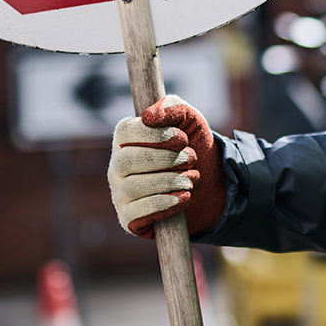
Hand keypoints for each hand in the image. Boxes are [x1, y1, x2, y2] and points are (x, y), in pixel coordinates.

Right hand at [108, 95, 223, 238]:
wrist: (209, 185)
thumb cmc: (190, 149)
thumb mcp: (190, 121)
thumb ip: (174, 107)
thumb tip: (151, 115)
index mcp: (125, 139)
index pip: (126, 131)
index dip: (154, 134)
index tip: (182, 138)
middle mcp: (116, 166)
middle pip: (129, 160)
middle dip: (166, 159)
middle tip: (191, 158)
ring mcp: (119, 193)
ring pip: (135, 186)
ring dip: (170, 181)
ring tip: (192, 179)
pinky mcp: (128, 218)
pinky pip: (138, 212)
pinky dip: (165, 203)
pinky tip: (185, 197)